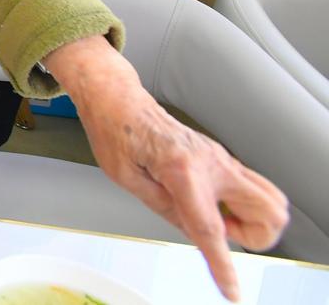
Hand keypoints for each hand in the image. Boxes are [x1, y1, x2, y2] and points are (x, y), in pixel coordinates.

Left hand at [46, 36, 287, 300]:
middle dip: (255, 236)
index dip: (221, 264)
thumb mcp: (127, 179)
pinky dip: (243, 206)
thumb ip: (164, 209)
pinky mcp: (222, 158)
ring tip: (215, 217)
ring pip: (270, 198)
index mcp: (181, 169)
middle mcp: (211, 162)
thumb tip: (193, 233)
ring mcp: (221, 158)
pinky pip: (253, 188)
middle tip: (220, 233)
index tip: (231, 289)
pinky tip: (210, 202)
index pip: (209, 227)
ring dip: (253, 221)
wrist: (120, 101)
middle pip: (269, 210)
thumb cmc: (116, 132)